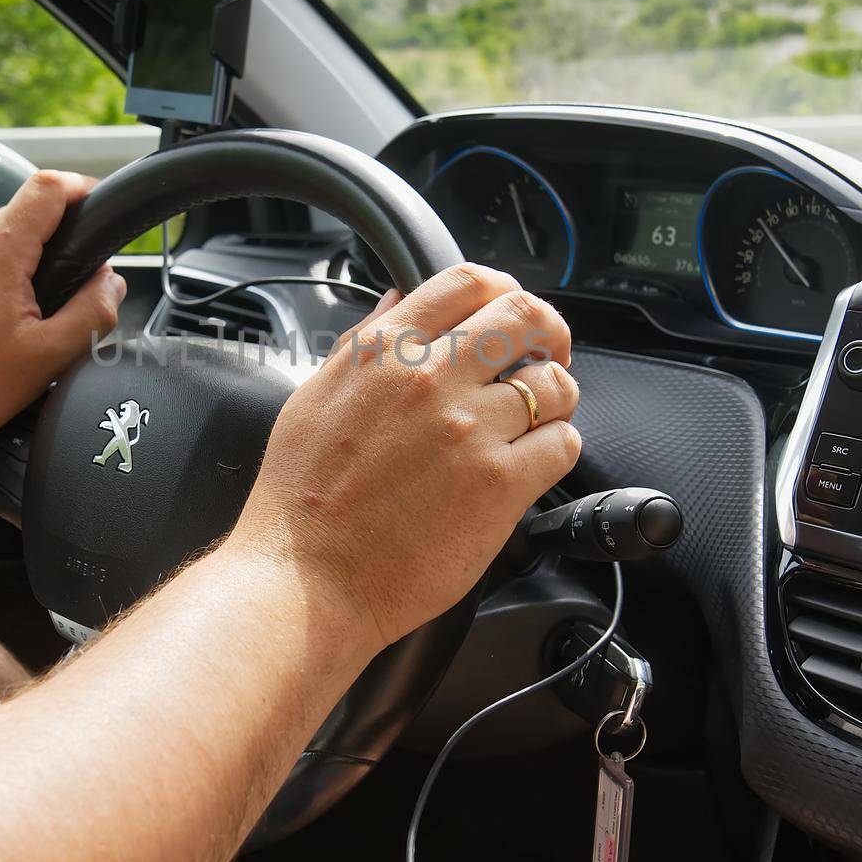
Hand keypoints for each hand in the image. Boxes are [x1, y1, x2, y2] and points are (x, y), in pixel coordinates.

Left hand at [0, 171, 124, 472]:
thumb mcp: (47, 358)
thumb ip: (91, 314)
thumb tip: (111, 286)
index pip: (48, 188)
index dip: (82, 188)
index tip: (97, 206)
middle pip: (25, 212)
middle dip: (58, 237)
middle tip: (74, 281)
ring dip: (25, 259)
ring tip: (34, 309)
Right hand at [227, 263, 580, 652]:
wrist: (305, 579)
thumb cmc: (300, 500)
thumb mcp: (313, 398)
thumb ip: (361, 343)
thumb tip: (398, 301)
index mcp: (384, 351)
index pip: (468, 282)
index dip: (502, 291)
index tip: (509, 315)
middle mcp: (431, 379)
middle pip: (524, 316)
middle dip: (546, 330)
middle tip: (547, 354)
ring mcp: (470, 430)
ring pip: (553, 383)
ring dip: (554, 396)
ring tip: (536, 419)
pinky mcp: (500, 484)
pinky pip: (561, 444)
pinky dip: (555, 448)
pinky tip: (530, 463)